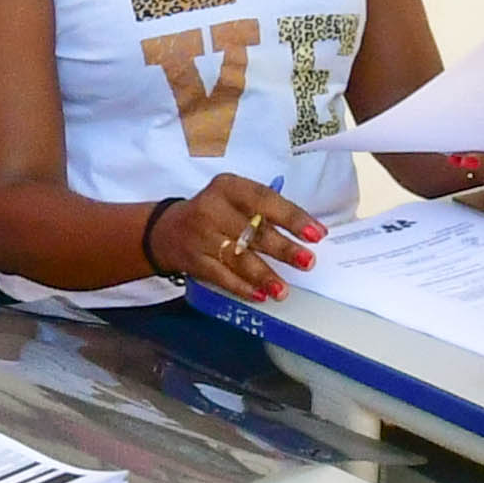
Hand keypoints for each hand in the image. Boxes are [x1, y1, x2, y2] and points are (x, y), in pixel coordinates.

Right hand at [151, 172, 321, 303]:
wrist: (167, 230)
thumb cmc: (216, 212)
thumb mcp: (235, 198)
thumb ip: (265, 210)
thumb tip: (307, 232)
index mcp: (228, 187)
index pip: (264, 200)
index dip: (292, 217)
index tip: (316, 234)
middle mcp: (212, 208)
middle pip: (253, 230)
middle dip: (283, 248)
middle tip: (308, 261)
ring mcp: (201, 236)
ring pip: (237, 257)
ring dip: (263, 275)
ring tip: (283, 290)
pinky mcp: (194, 260)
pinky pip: (221, 276)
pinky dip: (242, 287)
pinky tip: (260, 295)